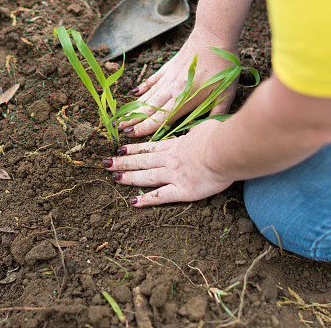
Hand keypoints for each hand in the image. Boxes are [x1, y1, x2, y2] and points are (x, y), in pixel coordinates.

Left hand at [104, 120, 232, 205]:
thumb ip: (199, 131)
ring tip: (113, 177)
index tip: (121, 148)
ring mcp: (174, 175)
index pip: (152, 147)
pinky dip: (146, 200)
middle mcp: (171, 159)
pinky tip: (132, 203)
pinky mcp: (182, 191)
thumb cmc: (220, 136)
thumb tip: (200, 130)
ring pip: (146, 176)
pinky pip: (160, 196)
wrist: (224, 150)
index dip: (135, 148)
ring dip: (128, 177)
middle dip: (123, 162)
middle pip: (143, 160)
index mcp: (178, 145)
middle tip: (106, 163)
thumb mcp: (208, 126)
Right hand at [119, 26, 238, 136]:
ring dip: (134, 106)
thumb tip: (207, 132)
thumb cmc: (223, 68)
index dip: (145, 128)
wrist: (214, 38)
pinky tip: (134, 92)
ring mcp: (169, 77)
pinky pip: (154, 79)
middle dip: (133, 119)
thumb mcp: (226, 96)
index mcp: (185, 100)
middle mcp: (173, 90)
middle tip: (118, 128)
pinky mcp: (170, 66)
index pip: (161, 119)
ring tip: (121, 115)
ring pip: (149, 95)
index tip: (130, 134)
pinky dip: (143, 86)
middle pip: (149, 108)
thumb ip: (216, 115)